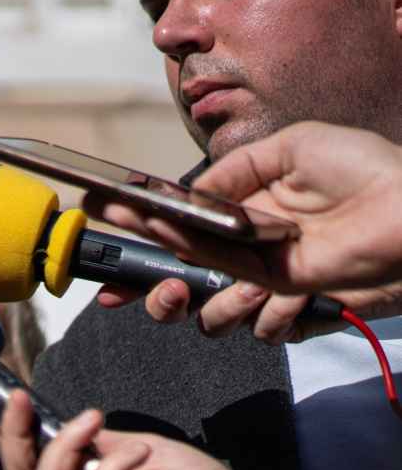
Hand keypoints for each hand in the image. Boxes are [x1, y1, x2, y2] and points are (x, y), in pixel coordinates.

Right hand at [87, 122, 401, 337]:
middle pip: (182, 280)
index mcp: (246, 205)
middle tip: (135, 291)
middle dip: (151, 291)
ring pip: (212, 314)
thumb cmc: (369, 169)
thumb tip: (192, 195)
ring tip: (224, 291)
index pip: (180, 222)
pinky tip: (275, 297)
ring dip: (209, 305)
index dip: (138, 227)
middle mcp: (251, 246)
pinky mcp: (297, 305)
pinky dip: (262, 315)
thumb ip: (235, 169)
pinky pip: (258, 325)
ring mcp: (272, 279)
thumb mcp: (296, 145)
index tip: (100, 222)